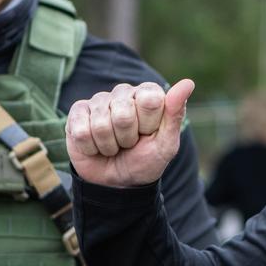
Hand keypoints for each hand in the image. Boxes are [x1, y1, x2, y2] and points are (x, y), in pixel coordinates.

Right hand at [66, 79, 194, 187]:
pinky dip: (90, 147)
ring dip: (109, 145)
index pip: (149, 100)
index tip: (148, 134)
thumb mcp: (166, 144)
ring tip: (114, 146)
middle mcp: (123, 92)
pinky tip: (95, 146)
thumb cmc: (145, 161)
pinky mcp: (77, 112)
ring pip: (100, 124)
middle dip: (127, 138)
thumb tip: (188, 83)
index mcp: (148, 94)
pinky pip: (80, 130)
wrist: (117, 182)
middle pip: (123, 114)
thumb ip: (175, 113)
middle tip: (129, 144)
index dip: (148, 125)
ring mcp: (98, 100)